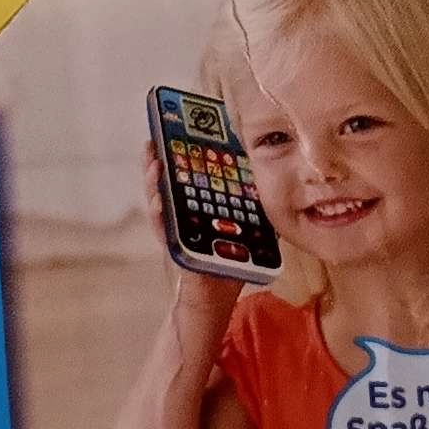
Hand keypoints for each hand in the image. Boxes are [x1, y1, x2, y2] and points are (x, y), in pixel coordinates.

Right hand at [144, 145, 245, 338]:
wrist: (217, 299)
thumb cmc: (229, 265)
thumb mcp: (248, 234)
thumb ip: (255, 214)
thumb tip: (274, 189)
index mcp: (198, 206)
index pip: (187, 173)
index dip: (180, 151)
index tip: (177, 128)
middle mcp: (182, 213)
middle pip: (168, 181)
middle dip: (160, 159)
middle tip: (156, 140)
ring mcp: (174, 229)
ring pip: (159, 199)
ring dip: (154, 181)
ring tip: (154, 163)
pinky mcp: (174, 247)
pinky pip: (162, 229)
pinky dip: (158, 215)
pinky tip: (159, 203)